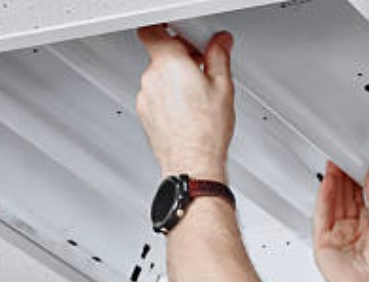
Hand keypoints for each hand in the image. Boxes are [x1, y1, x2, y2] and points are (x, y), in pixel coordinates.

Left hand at [136, 25, 234, 180]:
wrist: (193, 163)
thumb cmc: (205, 132)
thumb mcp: (223, 87)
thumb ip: (218, 57)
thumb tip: (220, 43)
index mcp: (169, 64)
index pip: (154, 31)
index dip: (170, 31)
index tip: (186, 38)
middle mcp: (152, 78)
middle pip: (160, 55)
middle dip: (180, 59)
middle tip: (202, 68)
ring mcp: (146, 97)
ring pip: (158, 78)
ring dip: (175, 81)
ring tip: (198, 96)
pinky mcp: (145, 114)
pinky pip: (156, 97)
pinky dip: (169, 99)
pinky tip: (188, 111)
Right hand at [313, 161, 368, 281]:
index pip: (365, 197)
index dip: (362, 179)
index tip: (361, 162)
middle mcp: (356, 232)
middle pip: (347, 198)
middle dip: (346, 177)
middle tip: (344, 158)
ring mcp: (339, 237)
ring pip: (333, 203)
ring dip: (333, 183)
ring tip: (334, 164)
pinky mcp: (323, 243)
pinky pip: (321, 215)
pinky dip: (323, 197)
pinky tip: (327, 182)